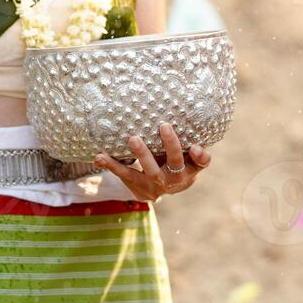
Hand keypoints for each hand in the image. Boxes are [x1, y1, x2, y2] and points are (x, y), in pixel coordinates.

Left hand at [94, 122, 211, 202]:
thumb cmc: (175, 163)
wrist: (162, 189)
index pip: (202, 162)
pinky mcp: (140, 188)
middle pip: (175, 162)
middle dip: (170, 145)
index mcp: (191, 168)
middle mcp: (177, 178)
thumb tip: (182, 112)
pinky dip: (112, 165)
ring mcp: (158, 185)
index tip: (194, 146)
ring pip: (151, 170)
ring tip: (133, 138)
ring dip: (142, 154)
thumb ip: (186, 141)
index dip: (200, 155)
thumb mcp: (185, 155)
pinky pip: (125, 175)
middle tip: (164, 126)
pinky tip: (100, 156)